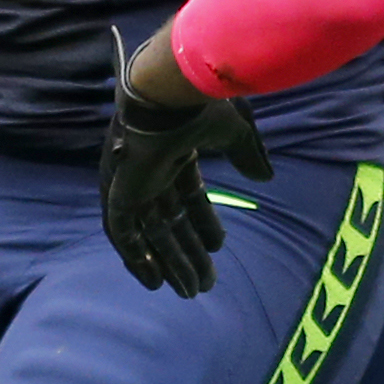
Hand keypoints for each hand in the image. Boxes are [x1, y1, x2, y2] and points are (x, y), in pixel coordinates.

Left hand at [99, 28, 269, 295]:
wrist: (171, 92)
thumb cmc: (202, 104)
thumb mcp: (235, 133)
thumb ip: (247, 156)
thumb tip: (265, 177)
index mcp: (174, 151)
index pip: (188, 195)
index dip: (203, 223)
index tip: (219, 248)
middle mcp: (150, 168)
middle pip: (169, 221)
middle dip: (187, 254)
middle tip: (205, 284)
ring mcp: (131, 180)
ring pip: (150, 232)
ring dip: (169, 262)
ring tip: (189, 291)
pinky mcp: (119, 190)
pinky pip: (122, 232)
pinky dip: (136, 257)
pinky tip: (154, 282)